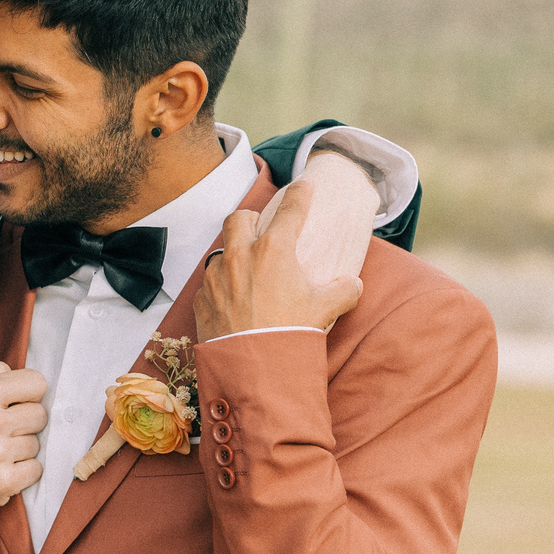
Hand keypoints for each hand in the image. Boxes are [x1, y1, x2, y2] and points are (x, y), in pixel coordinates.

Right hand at [0, 361, 46, 535]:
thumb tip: (14, 370)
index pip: (36, 382)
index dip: (29, 395)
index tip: (18, 406)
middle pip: (40, 414)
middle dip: (26, 424)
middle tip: (3, 434)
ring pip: (38, 444)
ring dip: (22, 451)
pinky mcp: (4, 482)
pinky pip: (36, 469)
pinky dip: (23, 473)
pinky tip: (2, 471)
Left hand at [195, 180, 363, 341]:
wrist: (253, 369)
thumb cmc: (290, 335)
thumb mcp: (324, 310)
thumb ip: (342, 290)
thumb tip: (352, 284)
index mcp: (273, 251)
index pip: (290, 210)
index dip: (300, 194)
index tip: (304, 184)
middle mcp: (240, 256)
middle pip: (240, 218)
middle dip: (251, 219)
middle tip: (262, 230)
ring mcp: (216, 277)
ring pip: (222, 251)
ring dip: (234, 255)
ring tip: (248, 271)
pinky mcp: (201, 299)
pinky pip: (210, 283)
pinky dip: (221, 286)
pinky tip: (232, 300)